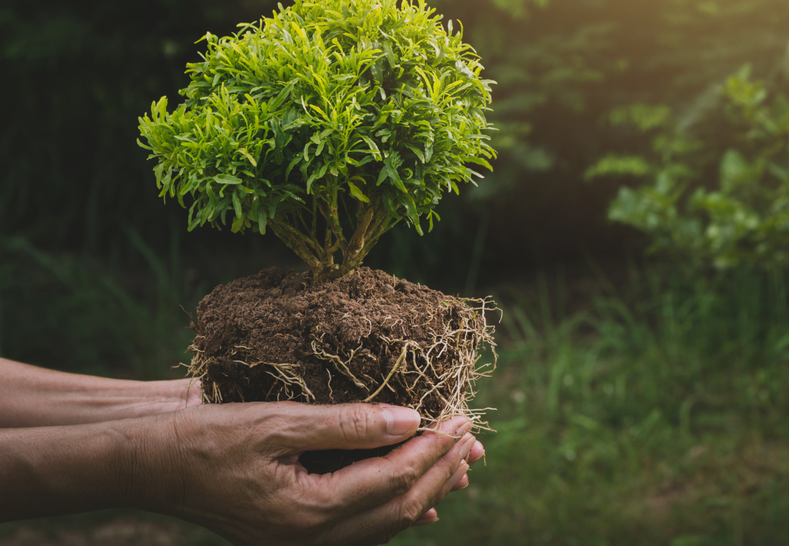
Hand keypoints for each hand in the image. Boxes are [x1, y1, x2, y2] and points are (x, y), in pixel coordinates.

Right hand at [133, 402, 478, 544]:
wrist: (153, 465)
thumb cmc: (209, 437)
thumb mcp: (278, 420)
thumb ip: (348, 424)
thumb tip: (410, 419)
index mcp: (308, 511)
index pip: (393, 481)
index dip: (433, 448)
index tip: (462, 417)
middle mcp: (310, 539)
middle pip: (398, 510)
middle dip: (440, 470)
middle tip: (473, 438)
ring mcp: (303, 544)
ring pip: (384, 525)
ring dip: (426, 490)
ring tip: (461, 462)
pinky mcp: (297, 536)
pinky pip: (362, 530)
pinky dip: (395, 510)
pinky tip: (421, 500)